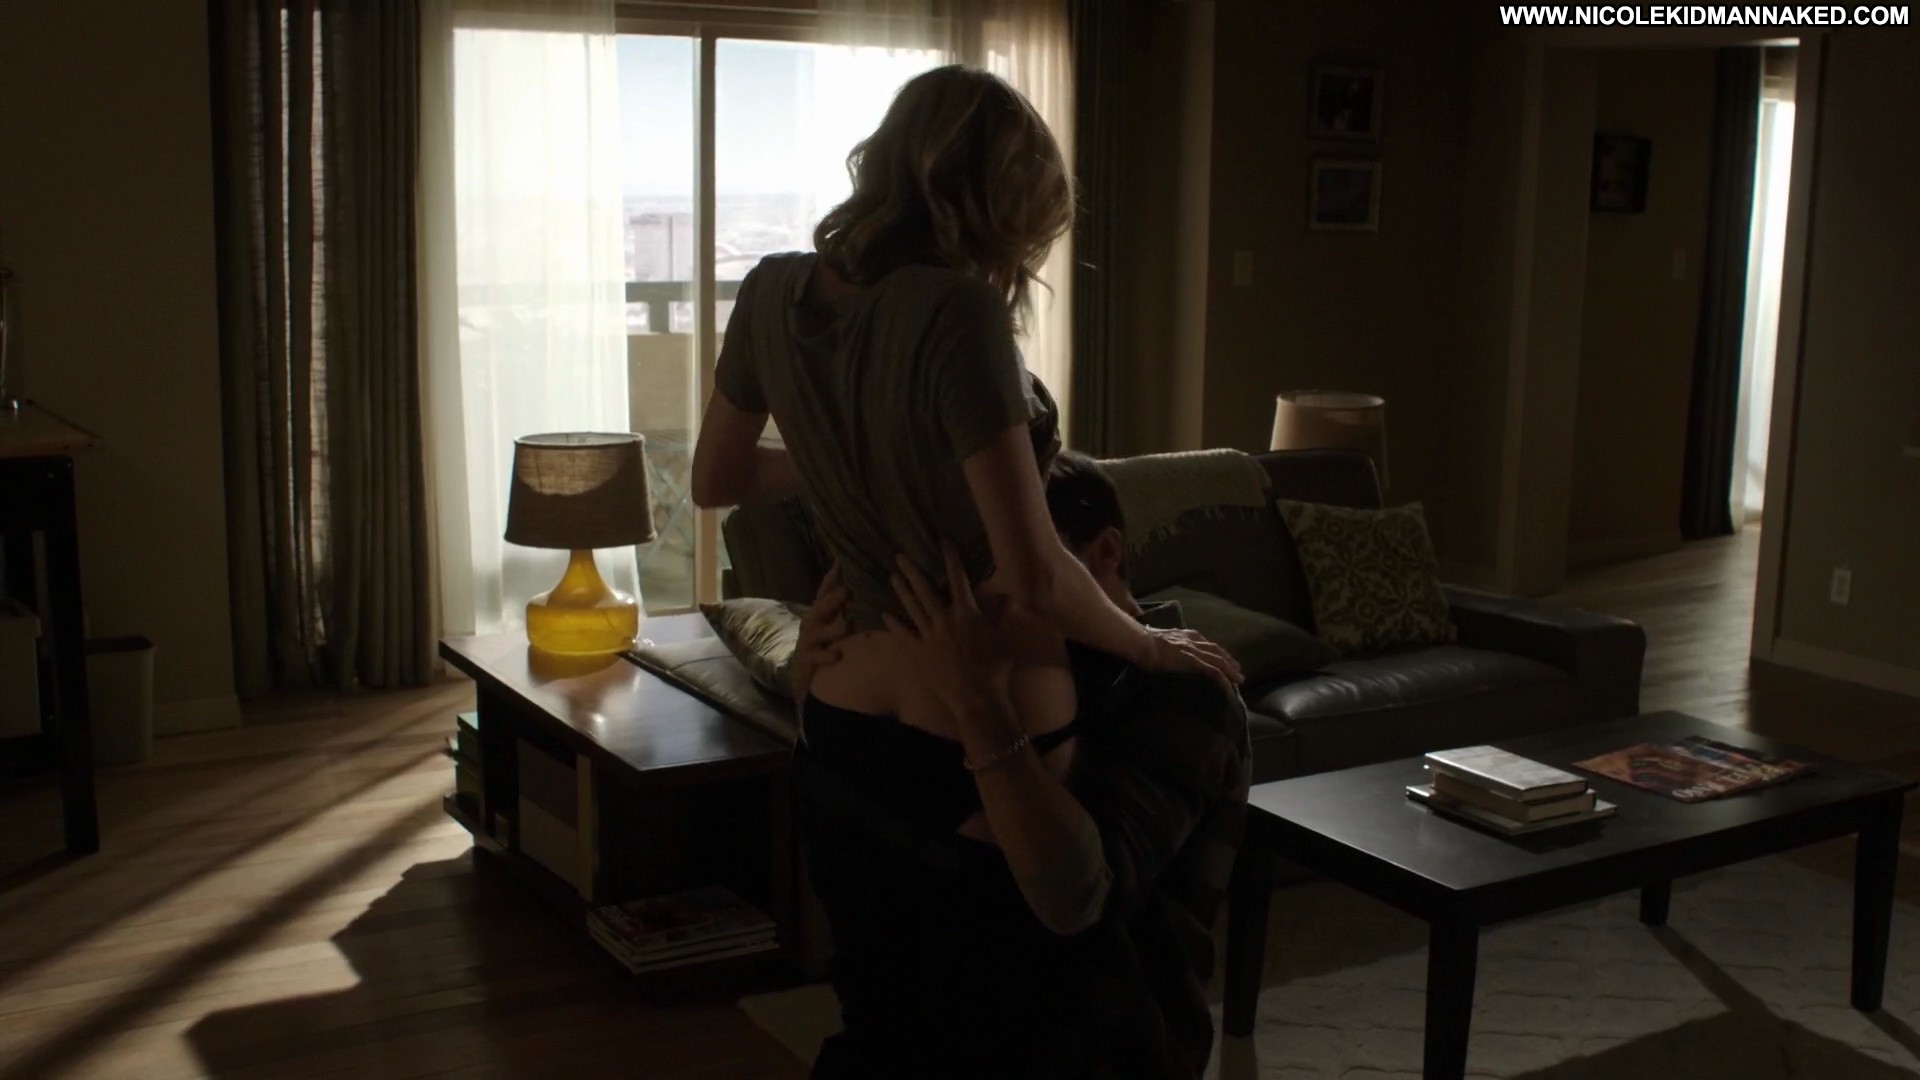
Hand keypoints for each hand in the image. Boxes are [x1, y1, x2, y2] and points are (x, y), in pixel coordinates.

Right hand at [789, 563, 849, 700]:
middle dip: (832, 599)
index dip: (831, 579)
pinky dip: (826, 655)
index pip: (824, 592)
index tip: (841, 565)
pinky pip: (816, 657)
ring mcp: (808, 641)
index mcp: (819, 612)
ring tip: (846, 625)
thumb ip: (836, 598)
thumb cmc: (821, 641)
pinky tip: (837, 655)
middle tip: (847, 591)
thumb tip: (842, 569)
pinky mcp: (807, 659)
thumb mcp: (830, 619)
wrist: (802, 672)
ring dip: (833, 628)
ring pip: (818, 632)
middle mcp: (811, 623)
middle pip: (820, 608)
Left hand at [883, 544, 1012, 708]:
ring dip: (902, 591)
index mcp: (966, 613)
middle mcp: (945, 620)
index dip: (950, 558)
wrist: (977, 698)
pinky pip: (904, 635)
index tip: (943, 540)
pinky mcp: (920, 653)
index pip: (958, 578)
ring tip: (892, 577)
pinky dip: (894, 625)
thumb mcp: (1002, 637)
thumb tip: (1008, 594)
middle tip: (900, 556)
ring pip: (912, 608)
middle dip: (913, 571)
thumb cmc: (995, 668)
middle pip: (926, 590)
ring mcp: (930, 636)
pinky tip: (884, 615)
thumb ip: (1001, 614)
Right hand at [1138, 626, 1243, 686]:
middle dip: (1228, 660)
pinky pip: (1212, 670)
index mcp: (1185, 634)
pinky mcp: (1192, 660)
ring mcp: (1194, 650)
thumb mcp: (1158, 638)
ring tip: (1239, 679)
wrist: (1140, 642)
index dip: (1216, 651)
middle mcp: (1193, 640)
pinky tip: (1228, 685)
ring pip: (1218, 660)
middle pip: (1216, 650)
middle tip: (1238, 669)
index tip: (1224, 657)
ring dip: (1230, 670)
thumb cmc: (1143, 641)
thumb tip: (1161, 649)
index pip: (1206, 643)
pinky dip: (1222, 677)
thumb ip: (1165, 643)